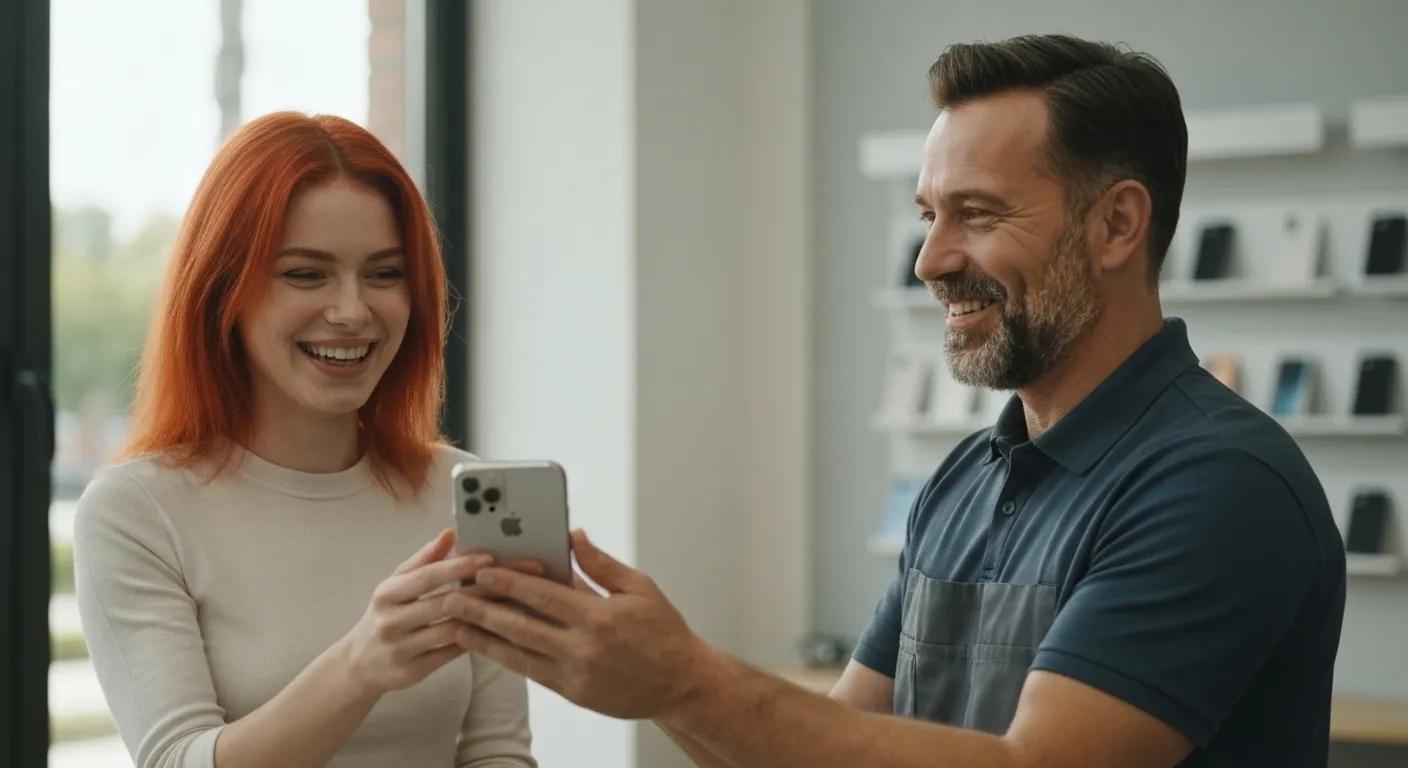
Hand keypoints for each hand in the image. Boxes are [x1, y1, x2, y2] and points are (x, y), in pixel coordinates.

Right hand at [338, 529, 539, 695]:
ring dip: (485, 617)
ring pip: (451, 630)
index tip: (491, 558)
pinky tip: (499, 631)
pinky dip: (474, 641)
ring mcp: (401, 648)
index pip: (429, 576)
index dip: (460, 566)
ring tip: (517, 605)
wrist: (359, 663)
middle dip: (485, 589)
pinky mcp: (411, 672)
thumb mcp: (395, 585)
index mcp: (388, 593)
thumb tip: (450, 533)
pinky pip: (450, 654)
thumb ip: (424, 560)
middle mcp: (391, 620)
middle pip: (446, 602)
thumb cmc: (387, 615)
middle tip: (520, 581)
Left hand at [444, 529, 713, 719]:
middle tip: (453, 598)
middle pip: (520, 626)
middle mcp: (583, 648)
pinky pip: (532, 673)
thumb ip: (601, 564)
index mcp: (599, 617)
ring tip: (456, 627)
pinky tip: (489, 648)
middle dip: (482, 610)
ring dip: (484, 641)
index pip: (542, 595)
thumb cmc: (664, 632)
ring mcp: (575, 675)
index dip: (508, 581)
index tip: (482, 570)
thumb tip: (574, 536)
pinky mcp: (573, 694)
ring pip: (518, 656)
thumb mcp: (640, 588)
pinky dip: (508, 659)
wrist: (681, 684)